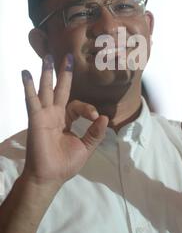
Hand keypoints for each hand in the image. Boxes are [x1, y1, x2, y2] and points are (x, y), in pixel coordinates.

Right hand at [21, 54, 107, 187]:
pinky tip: (25, 73)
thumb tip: (105, 117)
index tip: (95, 117)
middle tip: (68, 56)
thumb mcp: (86, 147)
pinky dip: (28, 86)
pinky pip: (32, 99)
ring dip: (47, 73)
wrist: (50, 176)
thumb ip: (95, 133)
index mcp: (66, 120)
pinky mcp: (36, 118)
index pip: (77, 104)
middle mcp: (54, 114)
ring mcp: (44, 115)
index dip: (88, 108)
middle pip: (60, 89)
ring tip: (48, 57)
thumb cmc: (65, 164)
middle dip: (64, 73)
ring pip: (46, 89)